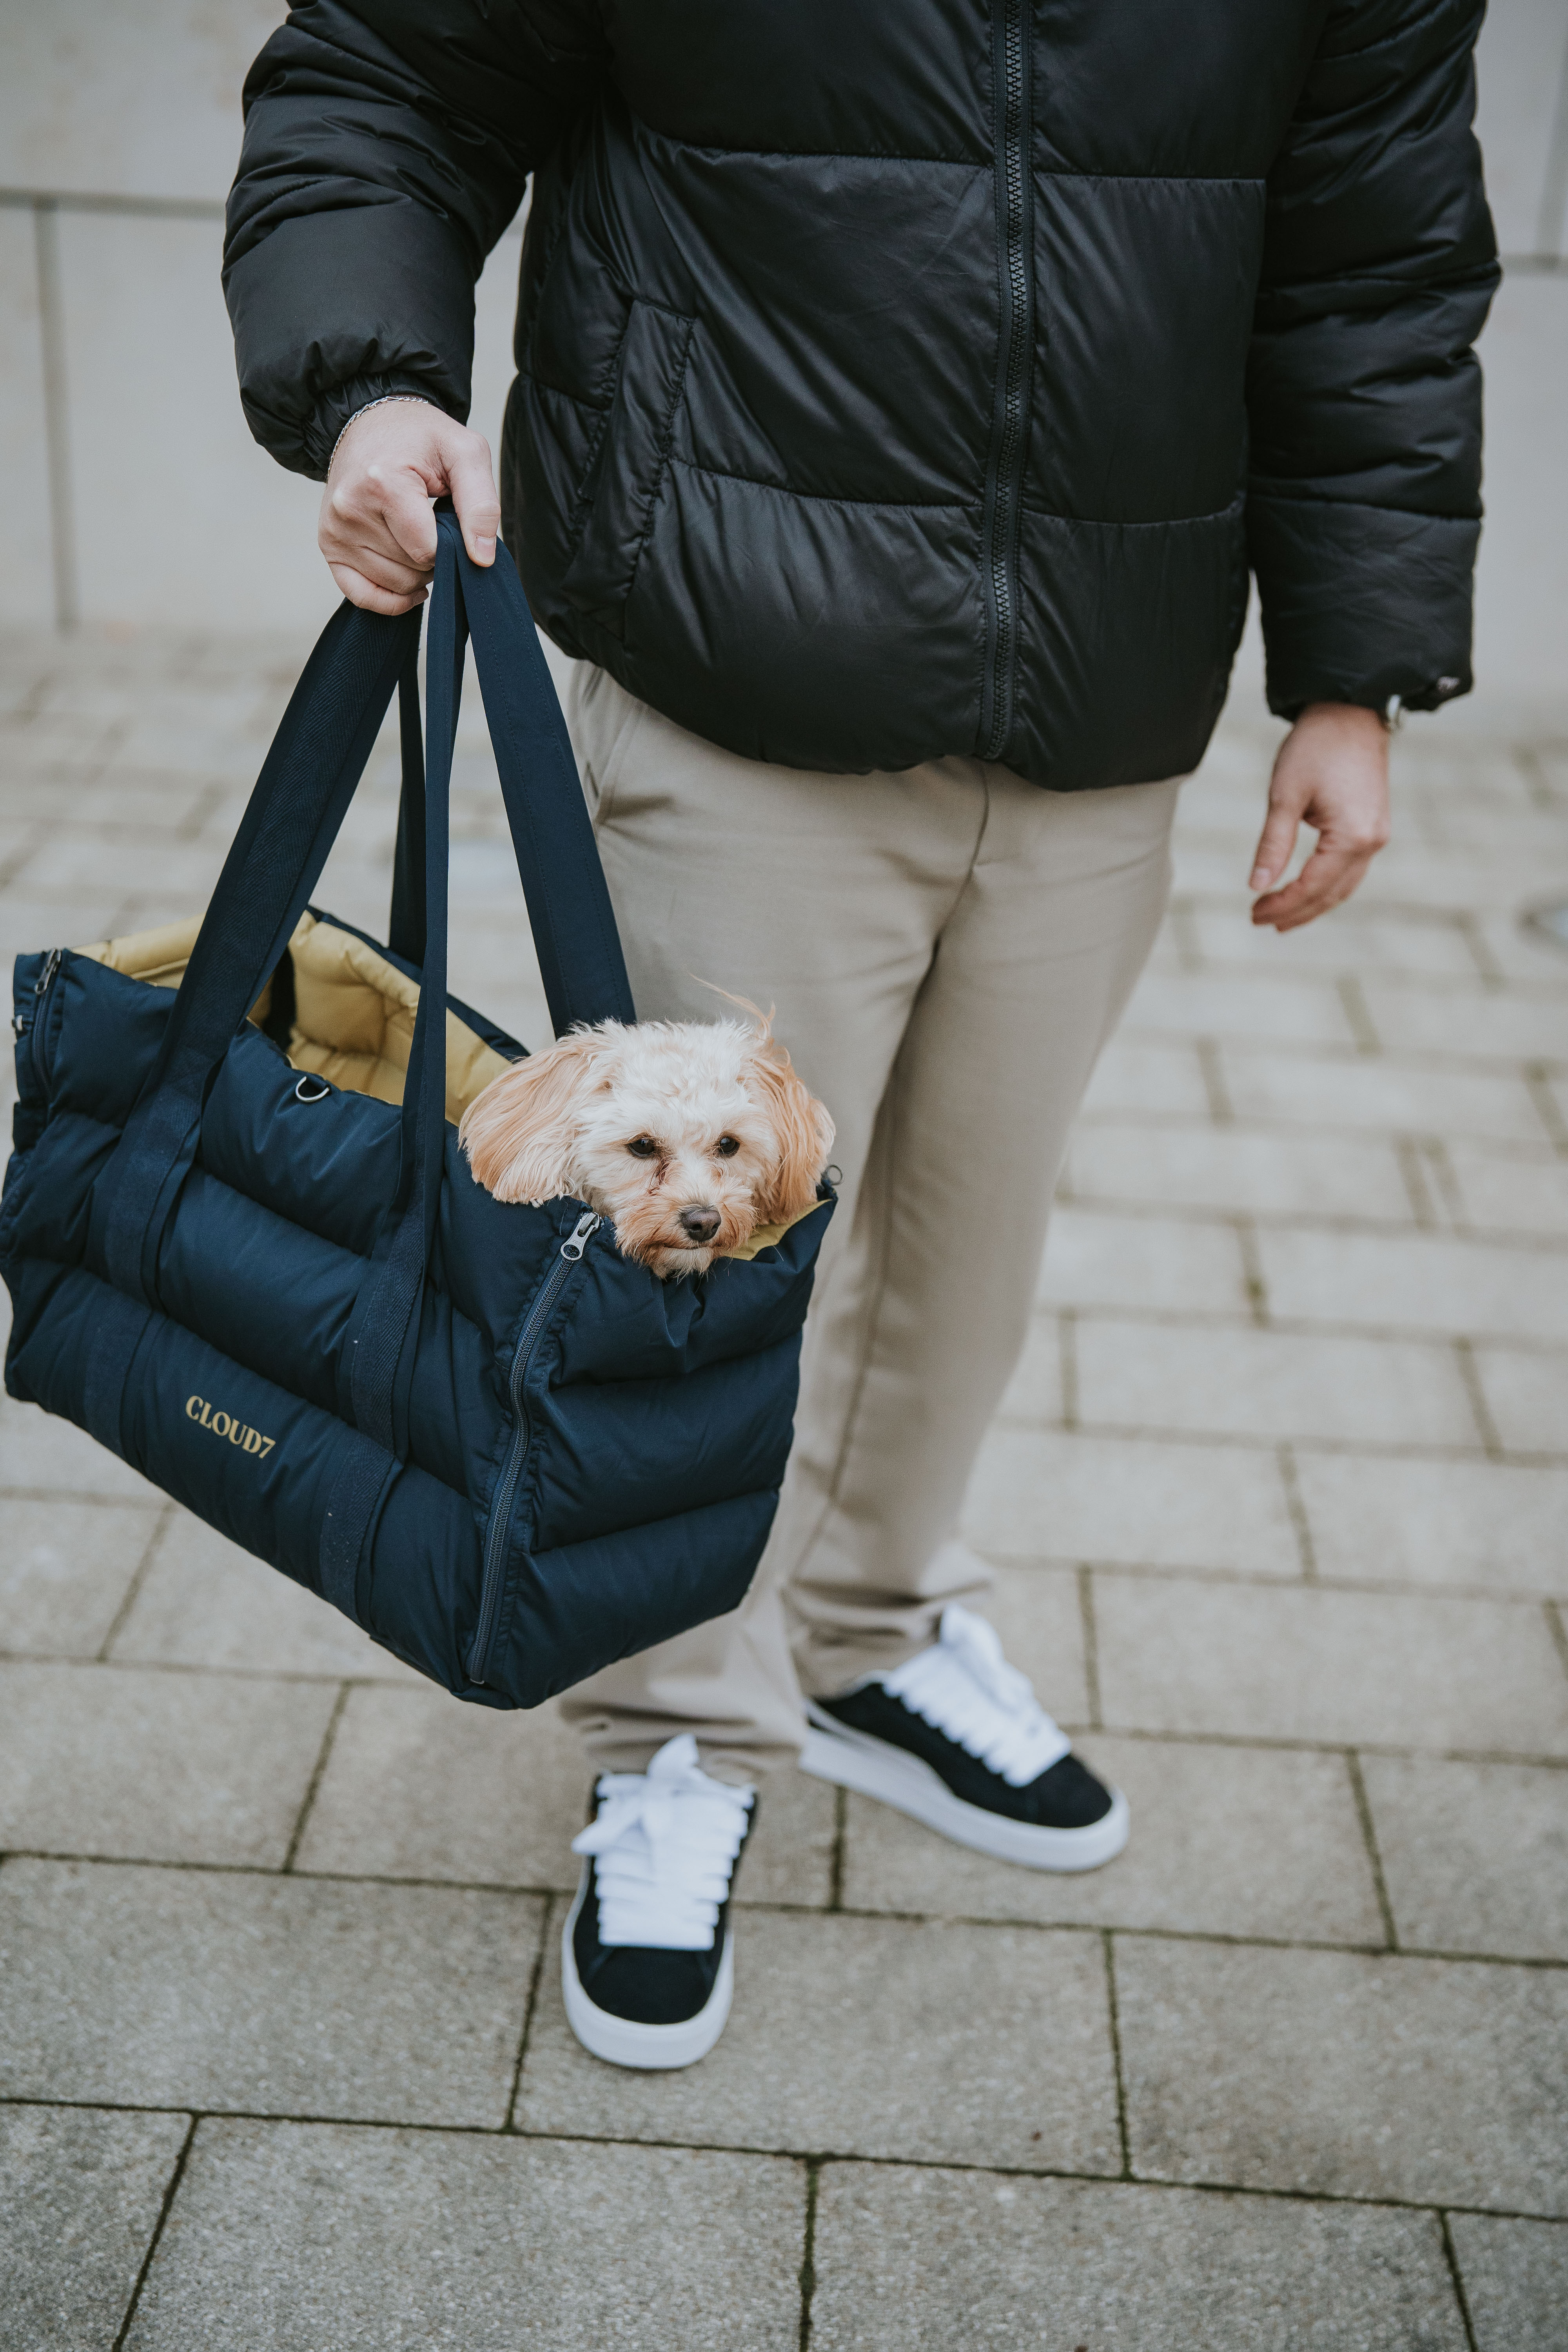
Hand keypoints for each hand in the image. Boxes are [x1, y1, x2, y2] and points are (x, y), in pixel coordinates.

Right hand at [319, 402, 499, 613]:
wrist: (372, 421)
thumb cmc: (421, 437)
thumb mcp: (465, 452)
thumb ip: (481, 504)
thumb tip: (482, 558)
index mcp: (382, 482)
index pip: (428, 551)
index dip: (450, 545)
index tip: (449, 520)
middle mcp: (350, 509)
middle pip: (412, 570)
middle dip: (434, 557)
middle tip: (432, 523)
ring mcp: (335, 530)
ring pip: (393, 586)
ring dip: (416, 573)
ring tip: (415, 535)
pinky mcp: (329, 544)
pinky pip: (361, 596)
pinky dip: (390, 598)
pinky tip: (409, 584)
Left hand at [1249, 702, 1390, 930]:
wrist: (1350, 711)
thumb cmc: (1315, 747)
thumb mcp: (1285, 796)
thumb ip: (1273, 845)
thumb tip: (1256, 886)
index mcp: (1352, 836)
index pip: (1311, 886)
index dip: (1281, 905)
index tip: (1253, 913)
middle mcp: (1372, 841)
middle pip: (1331, 894)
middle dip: (1296, 912)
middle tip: (1261, 921)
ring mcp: (1377, 834)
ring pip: (1344, 886)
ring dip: (1314, 904)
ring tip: (1281, 918)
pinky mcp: (1374, 826)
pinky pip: (1352, 869)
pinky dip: (1328, 885)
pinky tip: (1307, 890)